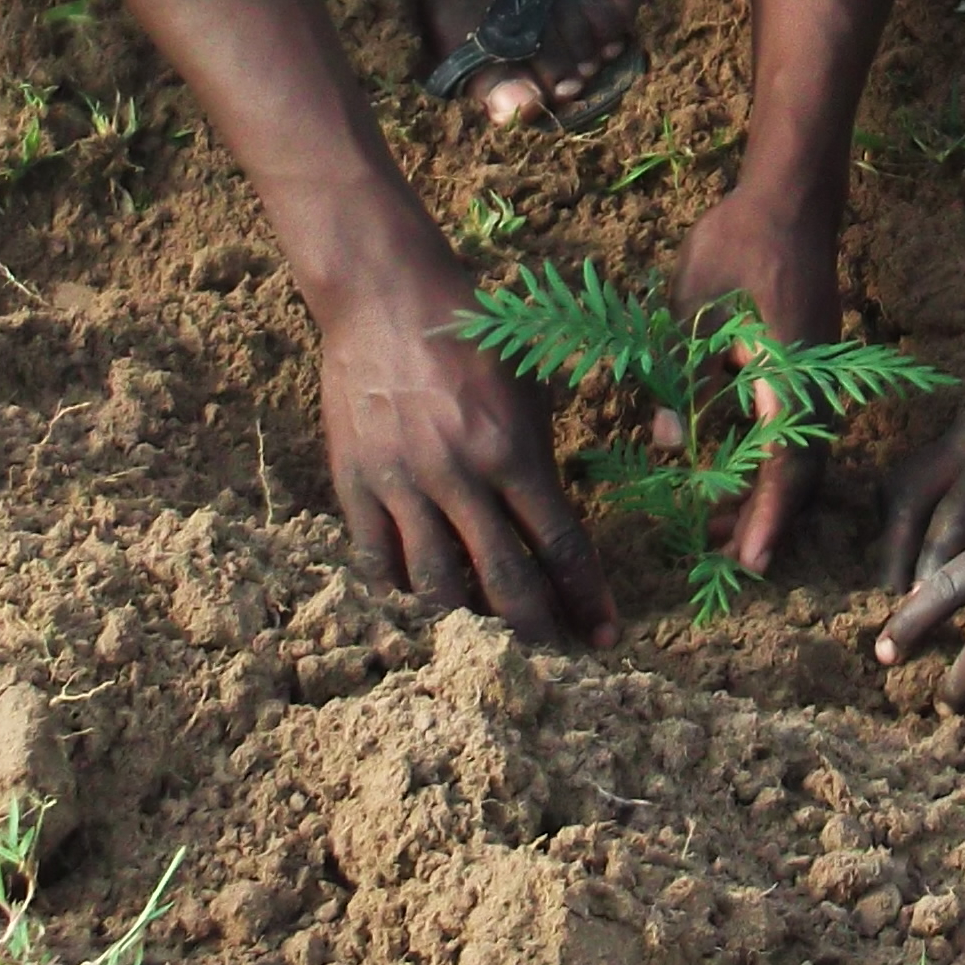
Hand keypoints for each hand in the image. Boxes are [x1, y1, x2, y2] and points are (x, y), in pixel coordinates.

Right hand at [318, 269, 617, 648]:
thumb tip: (558, 523)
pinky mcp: (356, 482)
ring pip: (437, 583)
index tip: (608, 633)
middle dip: (538, 630)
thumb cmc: (472, 333)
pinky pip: (377, 559)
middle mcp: (460, 476)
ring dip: (468, 628)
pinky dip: (398, 596)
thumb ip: (542, 453)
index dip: (587, 595)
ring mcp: (403, 483)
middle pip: (504, 579)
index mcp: (513, 449)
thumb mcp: (528, 383)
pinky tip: (418, 622)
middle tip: (561, 669)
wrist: (386, 295)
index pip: (560, 542)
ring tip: (490, 658)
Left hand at [665, 182, 844, 580]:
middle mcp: (817, 382)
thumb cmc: (736, 242)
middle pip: (800, 471)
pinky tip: (734, 463)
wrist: (789, 196)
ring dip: (765, 489)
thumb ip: (679, 377)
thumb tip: (663, 442)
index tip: (747, 560)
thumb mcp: (691, 308)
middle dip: (761, 516)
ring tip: (718, 517)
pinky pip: (799, 425)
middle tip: (716, 551)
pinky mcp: (814, 363)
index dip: (765, 516)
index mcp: (791, 372)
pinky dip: (771, 457)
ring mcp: (822, 373)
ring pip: (803, 451)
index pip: (786, 464)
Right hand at [873, 315, 964, 588]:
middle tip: (892, 599)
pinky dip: (905, 509)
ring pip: (904, 484)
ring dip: (894, 530)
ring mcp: (955, 436)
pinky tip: (911, 542)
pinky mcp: (954, 435)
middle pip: (911, 497)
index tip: (920, 597)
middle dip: (897, 549)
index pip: (959, 509)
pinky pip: (915, 474)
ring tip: (895, 580)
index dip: (939, 554)